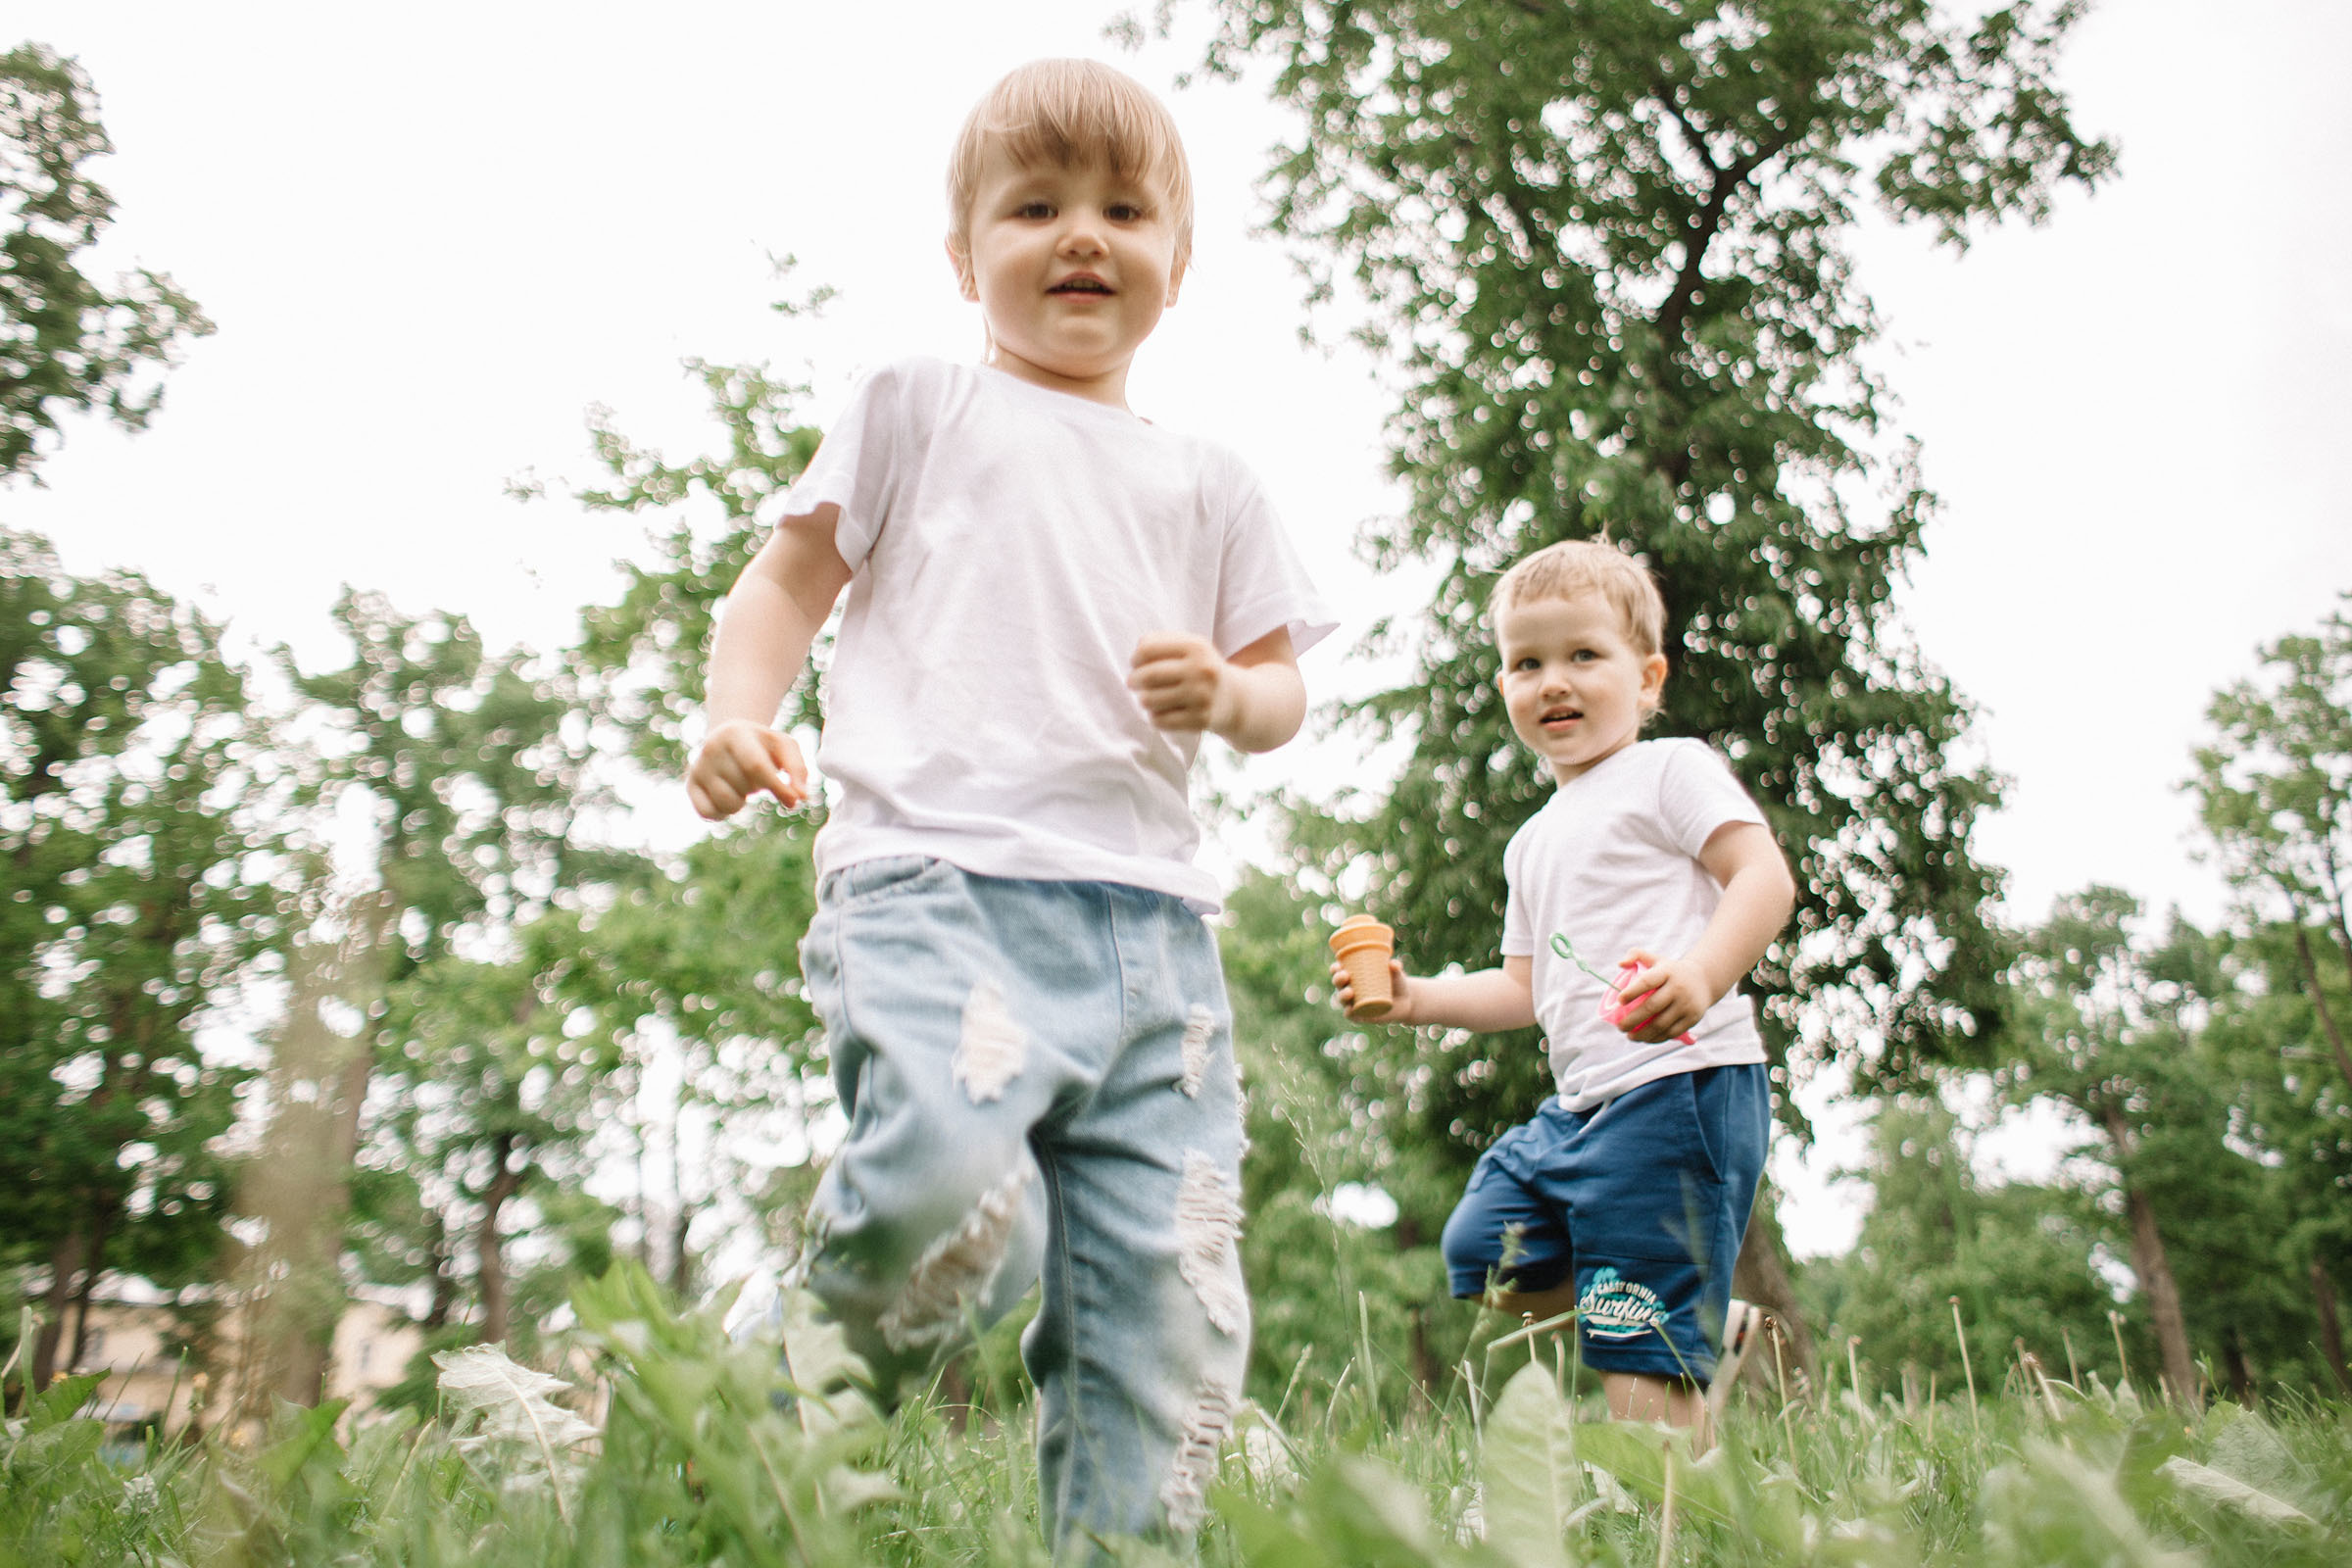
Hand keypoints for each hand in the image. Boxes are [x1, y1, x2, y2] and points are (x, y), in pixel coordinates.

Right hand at [687, 719, 809, 819]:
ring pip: (727, 803)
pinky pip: (708, 813)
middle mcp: (710, 748)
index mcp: (735, 733)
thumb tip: (800, 797)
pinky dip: (723, 813)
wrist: (730, 738)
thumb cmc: (763, 746)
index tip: (793, 801)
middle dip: (758, 788)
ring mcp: (697, 767)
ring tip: (741, 784)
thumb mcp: (784, 747)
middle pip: (744, 787)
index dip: (777, 787)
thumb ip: (797, 770)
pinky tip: (728, 797)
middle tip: (754, 774)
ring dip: (742, 802)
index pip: (755, 766)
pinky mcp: (690, 785)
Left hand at [1128, 633, 1236, 735]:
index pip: (1147, 649)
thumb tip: (1138, 652)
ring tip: (1149, 697)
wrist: (1235, 698)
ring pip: (1149, 700)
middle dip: (1133, 680)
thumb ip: (1160, 642)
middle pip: (1148, 676)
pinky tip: (1162, 711)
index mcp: (1196, 647)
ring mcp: (1202, 697)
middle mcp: (1202, 670)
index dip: (1135, 658)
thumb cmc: (1200, 669)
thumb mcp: (1189, 647)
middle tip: (1133, 683)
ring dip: (1143, 699)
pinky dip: (1155, 717)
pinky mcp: (1200, 720)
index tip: (1135, 663)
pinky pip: (1159, 720)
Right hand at [1330, 957, 1414, 1024]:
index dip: (1335, 968)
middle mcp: (1350, 988)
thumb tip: (1394, 964)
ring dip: (1342, 996)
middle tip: (1345, 976)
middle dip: (1338, 979)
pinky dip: (1349, 1012)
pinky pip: (1351, 1015)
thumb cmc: (1397, 983)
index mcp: (1354, 975)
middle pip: (1338, 984)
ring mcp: (1355, 1003)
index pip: (1338, 971)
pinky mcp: (1361, 1015)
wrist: (1405, 1001)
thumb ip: (1395, 968)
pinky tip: (1350, 1009)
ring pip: (1342, 999)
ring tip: (1349, 992)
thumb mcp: (1396, 974)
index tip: (1339, 965)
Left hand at [1608, 948, 1713, 1043]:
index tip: (1619, 1001)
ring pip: (1661, 1024)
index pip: (1647, 981)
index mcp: (1667, 972)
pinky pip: (1672, 1032)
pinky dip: (1656, 1038)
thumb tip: (1620, 965)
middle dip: (1632, 1020)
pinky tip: (1645, 1039)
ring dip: (1642, 1033)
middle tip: (1619, 1027)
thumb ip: (1636, 955)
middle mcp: (1678, 988)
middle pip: (1651, 1007)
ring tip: (1629, 1036)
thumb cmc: (1671, 971)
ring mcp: (1686, 1004)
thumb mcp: (1656, 959)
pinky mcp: (1692, 1018)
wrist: (1703, 980)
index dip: (1632, 992)